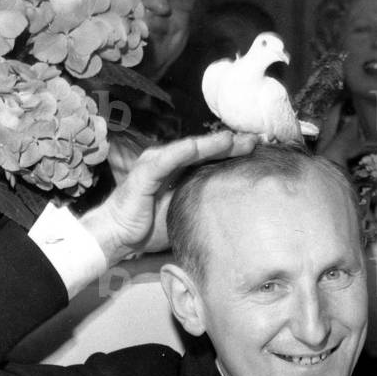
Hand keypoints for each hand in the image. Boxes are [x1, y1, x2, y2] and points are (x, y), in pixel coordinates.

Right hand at [81, 130, 257, 263]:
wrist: (117, 236)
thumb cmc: (147, 228)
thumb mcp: (183, 214)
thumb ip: (202, 205)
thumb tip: (232, 209)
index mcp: (178, 171)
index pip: (210, 157)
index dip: (233, 152)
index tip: (259, 151)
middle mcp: (168, 161)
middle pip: (204, 149)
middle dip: (231, 143)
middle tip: (257, 139)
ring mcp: (156, 163)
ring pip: (190, 149)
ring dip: (213, 143)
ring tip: (236, 139)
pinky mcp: (146, 172)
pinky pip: (169, 159)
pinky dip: (187, 151)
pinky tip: (203, 145)